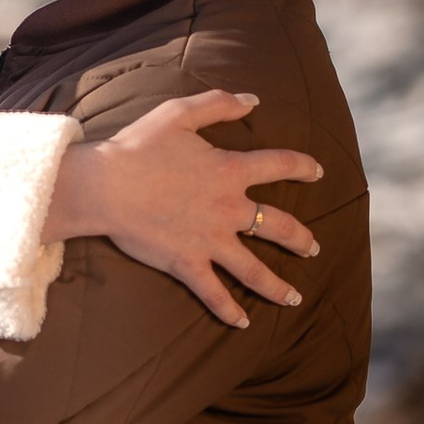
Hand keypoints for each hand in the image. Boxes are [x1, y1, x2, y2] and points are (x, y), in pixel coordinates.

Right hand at [45, 89, 321, 330]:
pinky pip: (213, 293)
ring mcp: (210, 240)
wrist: (105, 186)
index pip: (279, 165)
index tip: (318, 172)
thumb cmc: (137, 147)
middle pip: (278, 225)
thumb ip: (219, 105)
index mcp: (230, 170)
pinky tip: (243, 323)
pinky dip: (228, 310)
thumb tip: (253, 100)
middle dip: (300, 239)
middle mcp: (228, 208)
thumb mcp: (179, 113)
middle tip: (313, 248)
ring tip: (294, 297)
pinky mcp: (187, 263)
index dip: (302, 166)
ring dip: (277, 285)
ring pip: (254, 269)